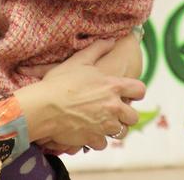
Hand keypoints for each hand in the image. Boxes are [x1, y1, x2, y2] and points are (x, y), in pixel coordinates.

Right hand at [13, 39, 143, 151]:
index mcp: (113, 86)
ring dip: (113, 128)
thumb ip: (97, 49)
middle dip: (126, 115)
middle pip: (133, 117)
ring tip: (102, 123)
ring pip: (121, 133)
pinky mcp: (94, 139)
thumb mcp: (79, 60)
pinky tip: (88, 132)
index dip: (135, 91)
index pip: (139, 90)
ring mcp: (105, 125)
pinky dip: (97, 139)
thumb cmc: (60, 81)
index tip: (129, 93)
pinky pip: (103, 144)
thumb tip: (111, 40)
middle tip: (113, 111)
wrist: (44, 106)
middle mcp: (113, 107)